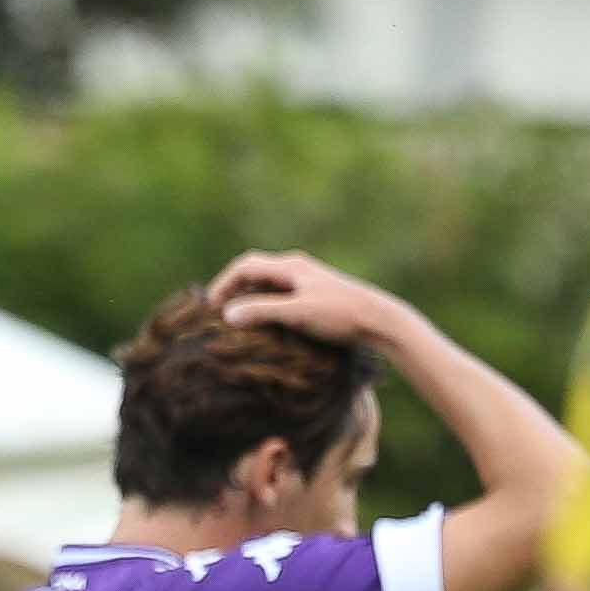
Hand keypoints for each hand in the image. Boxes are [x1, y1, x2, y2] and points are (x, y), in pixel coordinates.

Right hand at [207, 247, 407, 347]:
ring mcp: (306, 279)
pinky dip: (263, 304)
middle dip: (232, 289)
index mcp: (290, 266)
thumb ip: (262, 312)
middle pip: (253, 271)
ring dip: (247, 297)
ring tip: (235, 320)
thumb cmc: (340, 315)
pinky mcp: (314, 293)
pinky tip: (264, 324)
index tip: (209, 307)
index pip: (245, 266)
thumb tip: (228, 314)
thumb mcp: (298, 313)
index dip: (223, 284)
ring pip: (266, 283)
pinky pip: (279, 293)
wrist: (380, 320)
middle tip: (216, 313)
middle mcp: (296, 267)